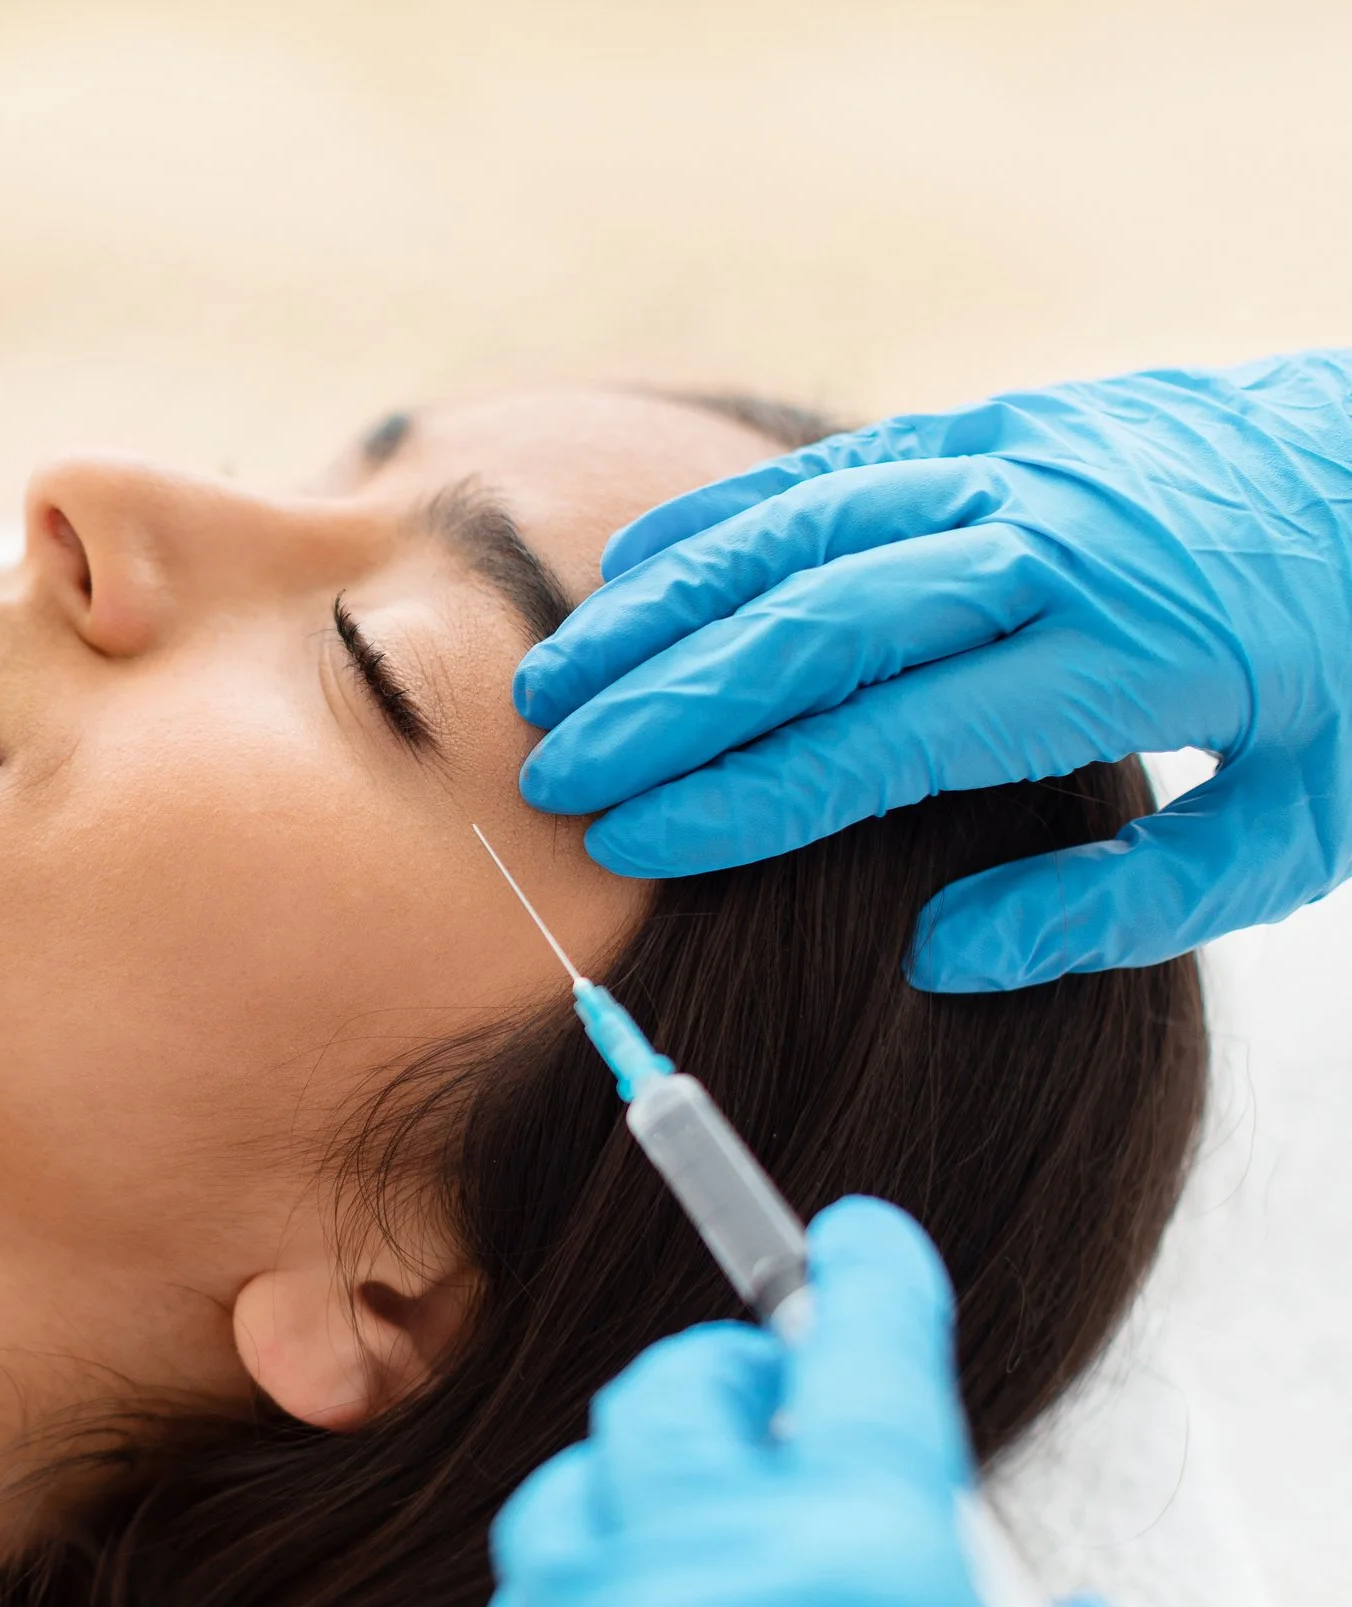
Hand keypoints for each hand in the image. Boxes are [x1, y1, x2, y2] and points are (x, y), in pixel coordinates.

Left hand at [461, 1198, 1164, 1606]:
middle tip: (782, 1404)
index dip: (869, 1275)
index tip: (859, 1240)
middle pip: (676, 1392)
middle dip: (732, 1376)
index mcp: (859, 1557)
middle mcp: (706, 1574)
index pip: (861, 1351)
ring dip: (636, 1478)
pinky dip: (577, 1592)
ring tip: (698, 1515)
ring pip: (574, 1486)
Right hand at [515, 351, 1351, 990]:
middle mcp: (1054, 545)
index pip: (890, 739)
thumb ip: (1123, 908)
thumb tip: (938, 954)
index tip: (636, 844)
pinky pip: (829, 470)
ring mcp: (1018, 466)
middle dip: (667, 708)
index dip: (747, 798)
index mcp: (1129, 656)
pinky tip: (628, 575)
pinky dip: (721, 522)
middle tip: (555, 776)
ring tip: (554, 684)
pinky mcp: (995, 426)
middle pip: (818, 627)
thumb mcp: (1299, 831)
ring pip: (800, 534)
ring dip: (663, 610)